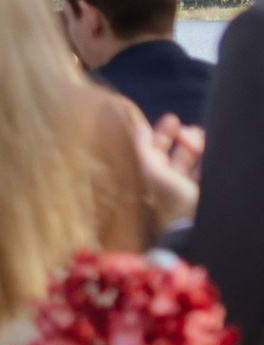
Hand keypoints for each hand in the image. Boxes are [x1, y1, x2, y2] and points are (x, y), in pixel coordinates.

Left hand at [131, 105, 203, 227]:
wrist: (192, 225)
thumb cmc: (170, 199)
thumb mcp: (152, 170)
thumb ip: (143, 146)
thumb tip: (135, 122)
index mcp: (154, 172)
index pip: (156, 147)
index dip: (163, 132)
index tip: (173, 118)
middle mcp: (170, 177)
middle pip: (177, 150)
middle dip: (185, 137)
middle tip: (191, 131)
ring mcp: (187, 184)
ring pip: (193, 157)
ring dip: (197, 145)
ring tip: (202, 140)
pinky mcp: (203, 190)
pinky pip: (206, 167)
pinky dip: (208, 157)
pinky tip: (210, 152)